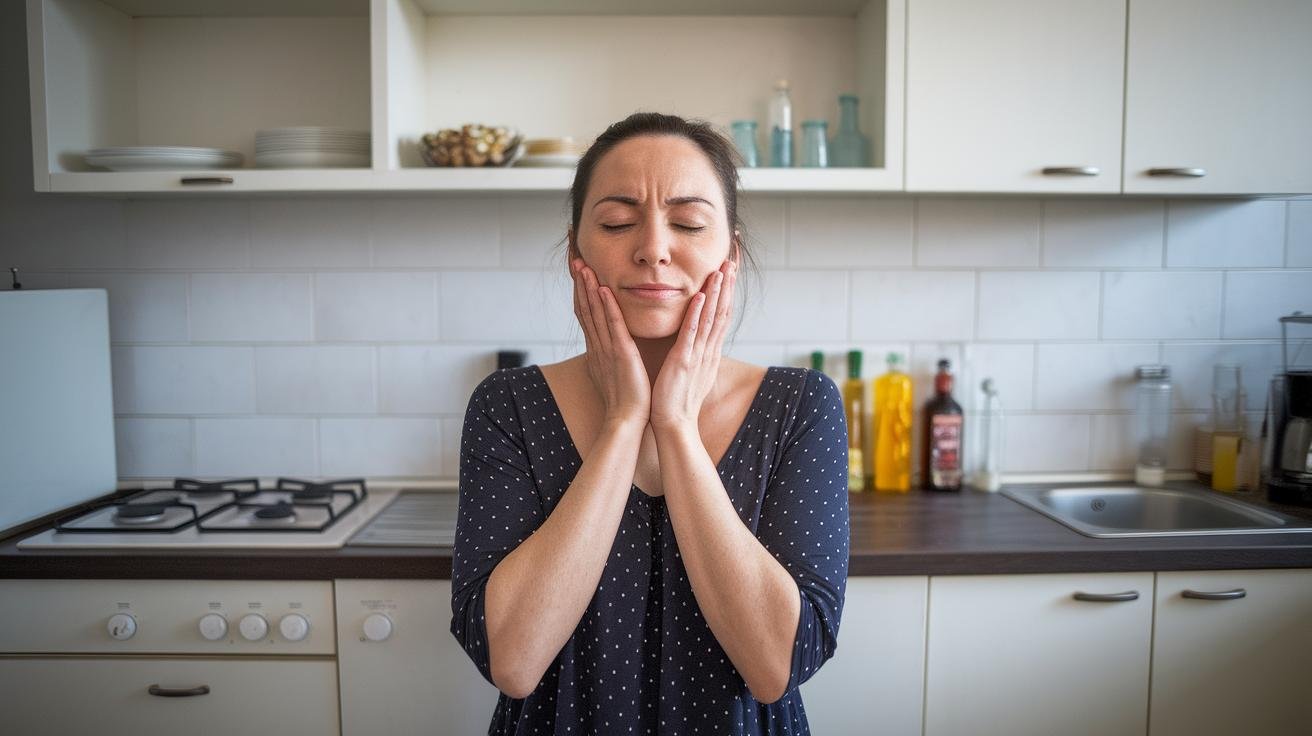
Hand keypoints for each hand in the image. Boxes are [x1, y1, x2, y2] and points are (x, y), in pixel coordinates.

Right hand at [570, 258, 649, 425]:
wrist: (626, 419)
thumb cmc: (624, 398)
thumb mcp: (612, 370)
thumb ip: (609, 354)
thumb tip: (605, 344)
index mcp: (597, 348)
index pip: (586, 313)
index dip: (581, 290)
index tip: (579, 270)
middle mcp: (597, 345)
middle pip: (584, 307)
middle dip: (579, 282)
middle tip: (574, 258)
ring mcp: (606, 348)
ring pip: (594, 313)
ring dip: (588, 288)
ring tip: (583, 265)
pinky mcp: (620, 354)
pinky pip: (612, 325)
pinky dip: (606, 306)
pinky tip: (603, 288)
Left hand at [650, 259, 736, 430]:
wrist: (674, 425)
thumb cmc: (678, 399)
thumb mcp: (693, 370)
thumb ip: (697, 352)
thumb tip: (701, 339)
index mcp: (710, 351)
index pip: (722, 315)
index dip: (728, 291)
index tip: (731, 269)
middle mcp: (709, 350)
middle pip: (723, 311)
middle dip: (729, 284)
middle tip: (734, 258)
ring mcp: (698, 356)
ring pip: (711, 319)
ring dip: (717, 293)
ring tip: (722, 269)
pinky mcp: (683, 362)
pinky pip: (692, 335)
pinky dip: (697, 315)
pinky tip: (700, 297)